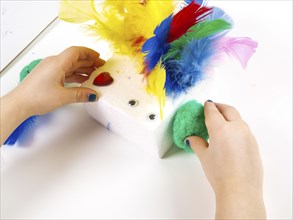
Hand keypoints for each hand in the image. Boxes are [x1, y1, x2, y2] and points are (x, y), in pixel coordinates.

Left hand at [12, 46, 104, 115]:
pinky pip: (65, 72)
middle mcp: (54, 63)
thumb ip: (81, 94)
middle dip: (89, 61)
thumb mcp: (63, 96)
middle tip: (101, 67)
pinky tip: (83, 81)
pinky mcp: (48, 76)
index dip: (89, 53)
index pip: (76, 51)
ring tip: (95, 75)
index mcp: (57, 63)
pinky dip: (75, 75)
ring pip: (71, 66)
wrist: (19, 103)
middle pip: (75, 58)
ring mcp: (51, 70)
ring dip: (83, 69)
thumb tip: (93, 94)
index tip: (99, 57)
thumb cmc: (36, 97)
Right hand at [186, 101, 265, 218]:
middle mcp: (237, 128)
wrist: (240, 190)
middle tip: (214, 107)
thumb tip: (191, 138)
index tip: (206, 104)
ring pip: (238, 119)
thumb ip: (197, 143)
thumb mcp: (204, 157)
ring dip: (230, 116)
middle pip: (229, 110)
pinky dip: (236, 126)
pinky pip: (244, 130)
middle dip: (220, 106)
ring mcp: (248, 135)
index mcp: (221, 128)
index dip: (208, 106)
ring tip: (222, 121)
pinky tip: (231, 136)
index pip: (213, 111)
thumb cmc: (219, 173)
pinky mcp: (254, 144)